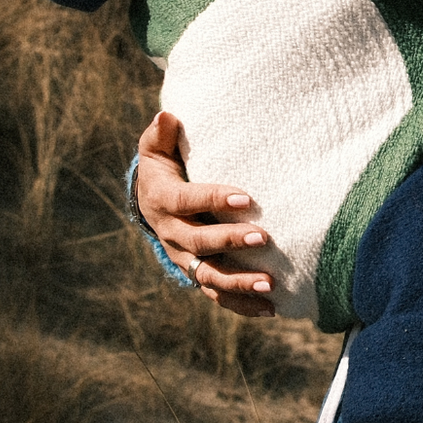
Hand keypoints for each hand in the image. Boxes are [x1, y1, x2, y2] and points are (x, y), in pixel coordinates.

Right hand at [134, 111, 276, 317]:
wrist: (151, 204)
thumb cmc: (164, 169)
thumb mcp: (157, 151)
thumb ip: (162, 135)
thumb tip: (167, 115)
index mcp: (164, 202)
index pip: (188, 201)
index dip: (215, 199)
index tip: (247, 198)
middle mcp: (172, 235)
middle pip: (199, 243)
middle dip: (231, 242)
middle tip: (264, 238)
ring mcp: (185, 259)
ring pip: (209, 276)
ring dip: (239, 282)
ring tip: (270, 285)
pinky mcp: (198, 274)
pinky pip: (218, 294)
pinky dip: (242, 304)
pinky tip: (271, 308)